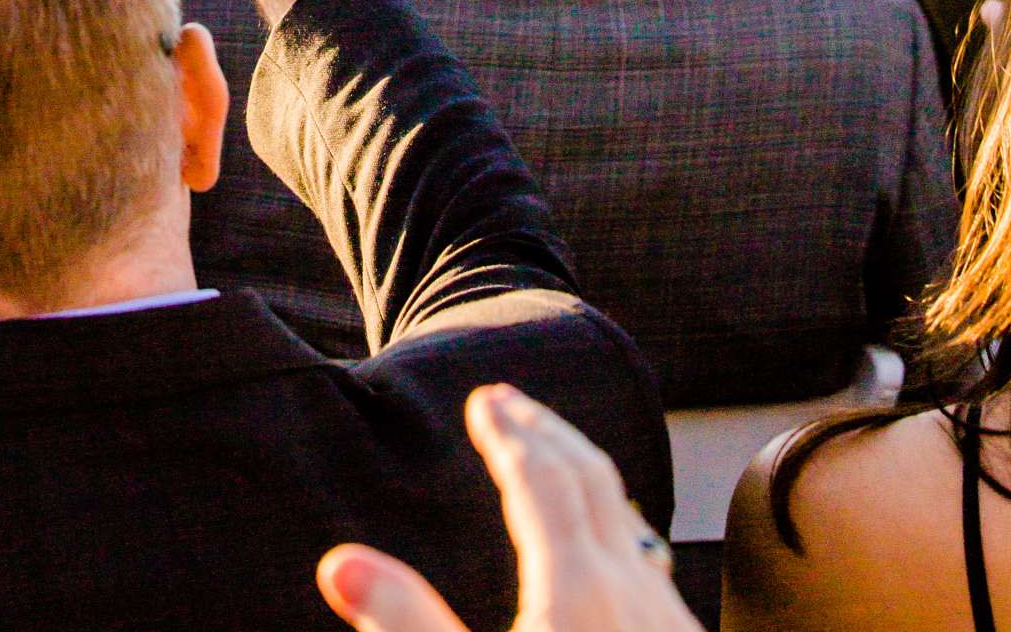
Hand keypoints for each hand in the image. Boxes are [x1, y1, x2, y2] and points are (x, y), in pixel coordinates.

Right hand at [318, 384, 690, 631]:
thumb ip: (407, 627)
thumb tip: (342, 563)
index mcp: (576, 590)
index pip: (539, 478)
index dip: (508, 433)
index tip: (484, 400)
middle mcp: (632, 597)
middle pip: (592, 482)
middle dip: (548, 434)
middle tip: (510, 403)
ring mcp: (669, 631)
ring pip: (628, 524)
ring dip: (585, 479)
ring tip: (553, 465)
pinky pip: (646, 569)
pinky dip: (613, 531)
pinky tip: (604, 562)